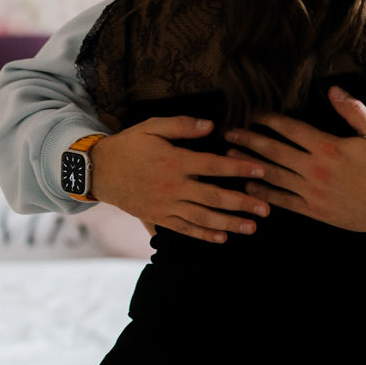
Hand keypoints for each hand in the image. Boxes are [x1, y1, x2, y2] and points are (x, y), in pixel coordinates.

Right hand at [89, 116, 269, 243]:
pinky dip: (204, 235)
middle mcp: (174, 187)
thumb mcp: (152, 127)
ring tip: (251, 227)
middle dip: (243, 203)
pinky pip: (184, 229)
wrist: (98, 171)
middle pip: (214, 197)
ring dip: (229, 223)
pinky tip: (222, 238)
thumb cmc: (129, 145)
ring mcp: (166, 205)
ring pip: (203, 218)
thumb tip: (211, 125)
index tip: (262, 169)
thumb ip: (182, 125)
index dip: (239, 168)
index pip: (214, 166)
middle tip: (266, 208)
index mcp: (175, 161)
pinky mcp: (159, 217)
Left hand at [223, 87, 365, 233]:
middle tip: (230, 133)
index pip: (291, 129)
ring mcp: (312, 192)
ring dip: (250, 165)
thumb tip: (333, 90)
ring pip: (273, 176)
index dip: (270, 120)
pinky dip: (264, 194)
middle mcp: (315, 169)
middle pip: (275, 151)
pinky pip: (283, 201)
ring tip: (230, 157)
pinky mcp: (313, 211)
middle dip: (250, 140)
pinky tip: (249, 187)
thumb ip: (354, 110)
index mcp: (329, 148)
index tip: (255, 113)